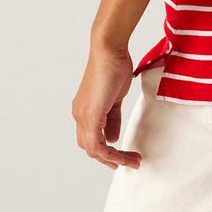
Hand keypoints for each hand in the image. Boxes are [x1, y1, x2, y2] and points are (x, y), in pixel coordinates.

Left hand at [71, 45, 143, 169]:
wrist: (109, 49)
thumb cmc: (114, 66)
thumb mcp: (115, 97)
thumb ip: (112, 118)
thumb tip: (112, 138)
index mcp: (84, 109)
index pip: (91, 138)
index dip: (105, 151)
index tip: (123, 155)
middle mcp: (79, 114)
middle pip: (90, 147)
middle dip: (109, 159)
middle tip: (128, 162)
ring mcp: (82, 116)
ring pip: (93, 149)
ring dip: (113, 158)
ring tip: (132, 160)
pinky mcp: (91, 115)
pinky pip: (98, 144)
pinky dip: (111, 153)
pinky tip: (123, 154)